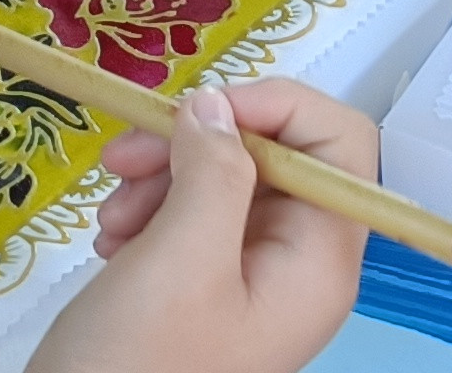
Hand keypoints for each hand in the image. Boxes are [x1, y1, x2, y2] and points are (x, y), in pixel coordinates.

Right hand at [26, 81, 376, 372]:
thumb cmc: (138, 368)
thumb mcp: (179, 261)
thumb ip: (213, 171)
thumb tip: (216, 104)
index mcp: (320, 263)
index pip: (341, 145)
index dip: (276, 107)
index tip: (200, 107)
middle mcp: (300, 268)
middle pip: (276, 158)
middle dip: (199, 143)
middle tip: (124, 157)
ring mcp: (254, 281)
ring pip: (226, 182)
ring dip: (163, 178)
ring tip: (110, 217)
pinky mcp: (209, 290)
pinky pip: (193, 220)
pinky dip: (151, 211)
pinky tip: (114, 240)